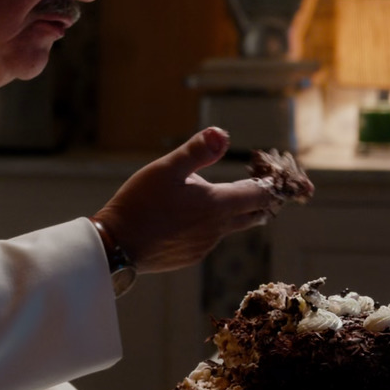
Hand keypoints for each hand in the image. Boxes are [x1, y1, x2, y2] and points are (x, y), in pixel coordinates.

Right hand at [91, 127, 280, 273]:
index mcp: (216, 204)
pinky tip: (192, 219)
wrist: (117, 245)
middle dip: (262, 201)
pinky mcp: (191, 256)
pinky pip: (209, 239)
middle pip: (254, 215)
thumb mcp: (166, 168)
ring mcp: (205, 245)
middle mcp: (217, 228)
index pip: (259, 194)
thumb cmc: (140, 202)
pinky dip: (211, 227)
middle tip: (263, 187)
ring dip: (235, 213)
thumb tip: (222, 133)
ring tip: (227, 199)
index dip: (270, 184)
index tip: (272, 174)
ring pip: (231, 227)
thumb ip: (198, 151)